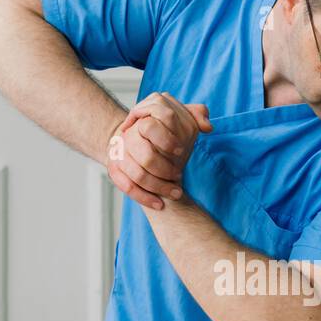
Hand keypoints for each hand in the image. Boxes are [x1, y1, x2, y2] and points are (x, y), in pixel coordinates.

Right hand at [106, 92, 212, 208]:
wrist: (136, 141)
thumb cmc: (164, 132)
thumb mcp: (180, 119)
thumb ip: (196, 116)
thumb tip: (207, 126)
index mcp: (142, 117)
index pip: (150, 126)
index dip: (167, 140)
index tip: (180, 150)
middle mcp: (126, 135)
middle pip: (146, 155)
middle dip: (165, 169)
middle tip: (179, 175)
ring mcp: (118, 153)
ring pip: (138, 175)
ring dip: (159, 187)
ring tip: (177, 192)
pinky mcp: (114, 169)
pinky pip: (128, 187)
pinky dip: (144, 198)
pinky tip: (159, 204)